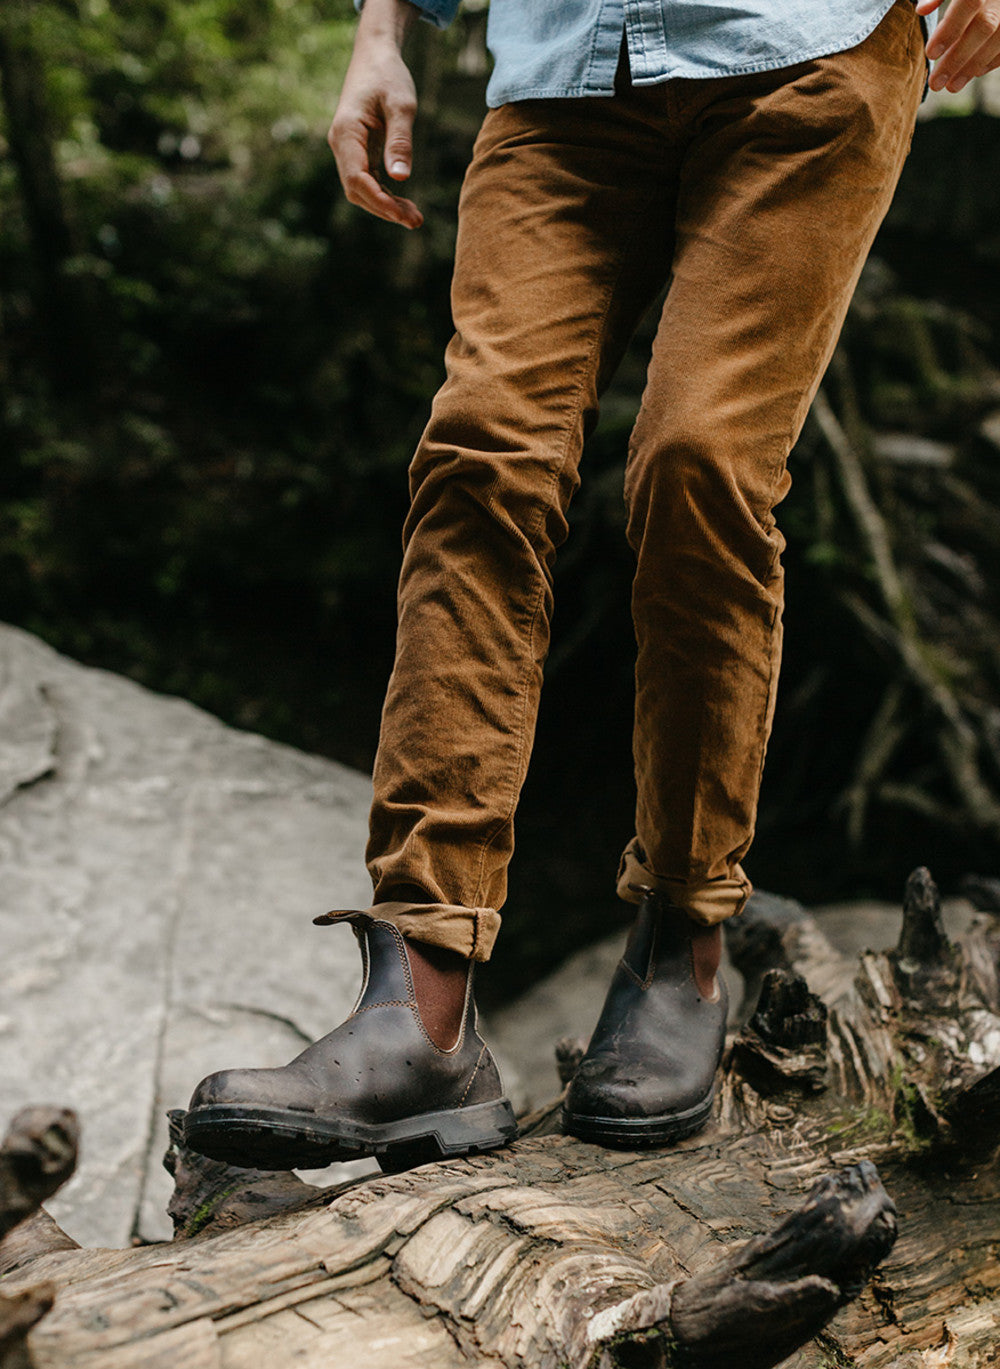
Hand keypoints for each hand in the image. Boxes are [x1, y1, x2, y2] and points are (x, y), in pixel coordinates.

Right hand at [328, 1, 422, 228]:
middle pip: (357, 190)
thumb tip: (400, 178)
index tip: (402, 215)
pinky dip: (385, 194)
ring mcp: (347, 149)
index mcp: (346, 132)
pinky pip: (368, 180)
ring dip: (385, 206)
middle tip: (416, 221)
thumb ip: (400, 141)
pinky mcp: (357, 151)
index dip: (379, 200)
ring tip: (414, 217)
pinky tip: (404, 203)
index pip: (357, 178)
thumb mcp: (401, 104)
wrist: (375, 54)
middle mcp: (340, 144)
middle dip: (385, 209)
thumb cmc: (388, 75)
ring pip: (361, 190)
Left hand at [917, 0, 999, 91]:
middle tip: (936, 83)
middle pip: (984, 26)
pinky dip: (992, 61)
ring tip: (952, 86)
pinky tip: (975, 73)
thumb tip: (921, 10)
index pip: (969, 3)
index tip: (931, 54)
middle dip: (958, 58)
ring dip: (973, 66)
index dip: (950, 29)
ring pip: (998, 39)